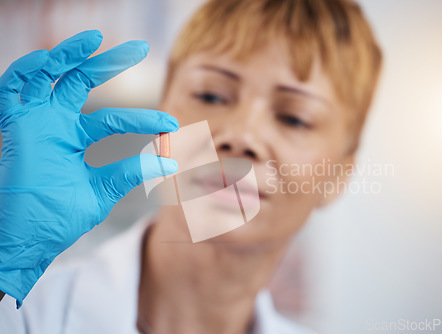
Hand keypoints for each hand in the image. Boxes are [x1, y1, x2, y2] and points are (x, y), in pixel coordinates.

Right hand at [0, 30, 177, 306]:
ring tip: (95, 38)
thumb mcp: (102, 190)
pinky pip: (12, 88)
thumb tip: (170, 164)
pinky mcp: (15, 126)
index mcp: (76, 138)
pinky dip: (26, 71)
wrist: (27, 241)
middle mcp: (56, 124)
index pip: (115, 119)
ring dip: (68, 53)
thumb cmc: (59, 218)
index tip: (172, 125)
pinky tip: (48, 60)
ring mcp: (36, 122)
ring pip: (49, 75)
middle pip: (83, 81)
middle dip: (109, 62)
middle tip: (141, 46)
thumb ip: (130, 172)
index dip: (144, 120)